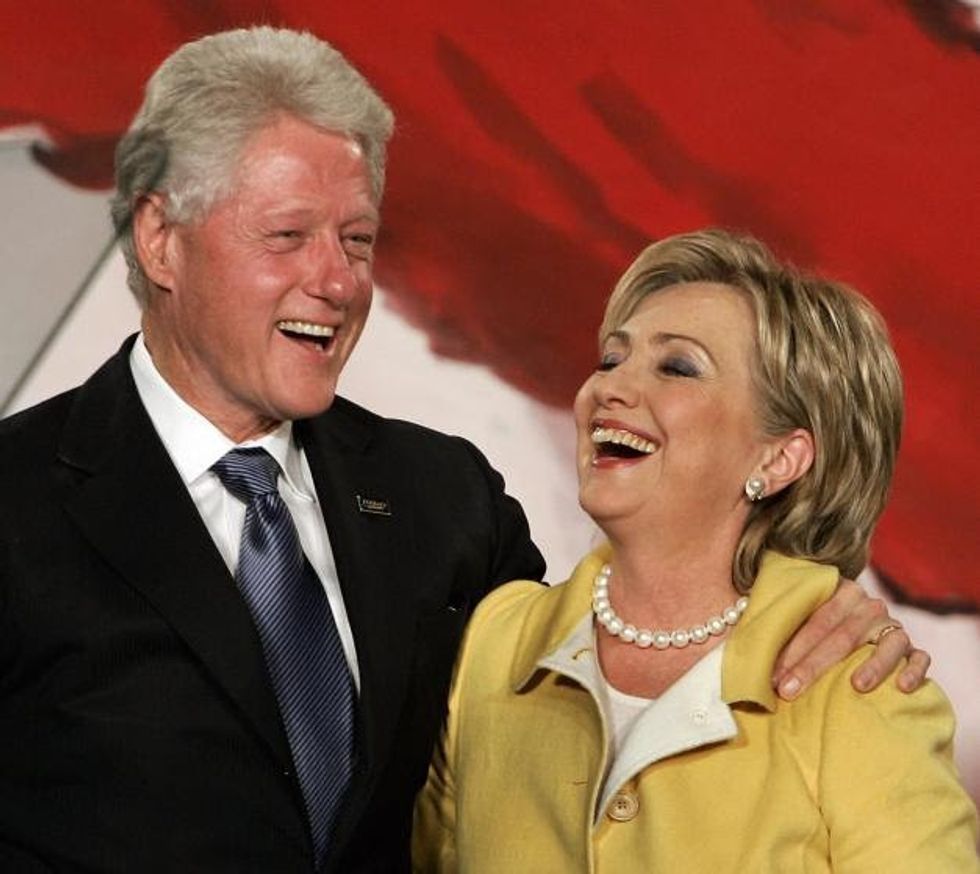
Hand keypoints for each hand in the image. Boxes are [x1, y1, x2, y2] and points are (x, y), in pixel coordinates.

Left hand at [771, 579, 931, 699]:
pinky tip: (902, 687)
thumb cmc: (810, 629)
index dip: (792, 649)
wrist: (852, 621)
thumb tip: (740, 645)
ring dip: (872, 665)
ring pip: (885, 644)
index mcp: (838, 590)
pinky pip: (920, 657)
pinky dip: (913, 670)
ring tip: (857, 686)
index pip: (815, 620)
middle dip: (813, 665)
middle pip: (842, 636)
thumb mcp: (795, 618)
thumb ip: (775, 625)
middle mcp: (868, 605)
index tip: (770, 676)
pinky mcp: (913, 648)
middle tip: (789, 690)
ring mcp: (892, 626)